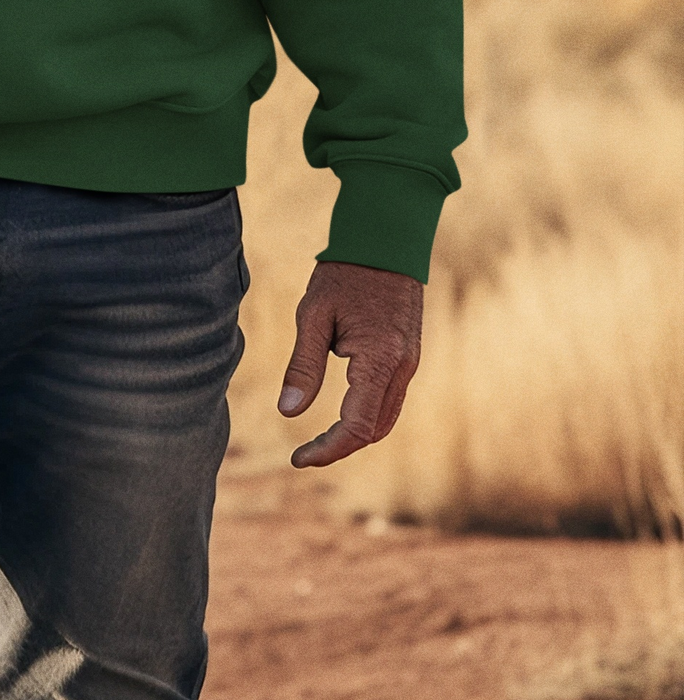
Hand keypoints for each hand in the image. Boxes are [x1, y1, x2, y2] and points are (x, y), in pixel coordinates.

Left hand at [277, 260, 422, 468]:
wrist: (385, 240)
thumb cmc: (344, 273)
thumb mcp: (313, 314)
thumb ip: (304, 366)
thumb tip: (288, 413)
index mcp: (379, 359)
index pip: (356, 427)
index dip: (327, 450)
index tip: (298, 459)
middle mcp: (402, 368)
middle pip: (374, 431)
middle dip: (339, 447)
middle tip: (303, 453)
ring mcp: (410, 363)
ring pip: (385, 419)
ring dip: (355, 435)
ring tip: (319, 439)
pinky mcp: (410, 357)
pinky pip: (390, 400)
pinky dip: (367, 416)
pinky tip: (342, 412)